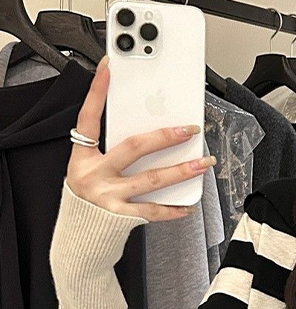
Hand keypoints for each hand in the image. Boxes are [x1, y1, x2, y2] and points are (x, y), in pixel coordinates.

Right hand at [66, 54, 211, 221]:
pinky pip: (153, 210)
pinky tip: (189, 205)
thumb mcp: (89, 170)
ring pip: (151, 179)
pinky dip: (173, 209)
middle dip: (165, 136)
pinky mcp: (120, 217)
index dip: (97, 92)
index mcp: (83, 158)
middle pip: (133, 147)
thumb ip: (111, 152)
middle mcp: (94, 175)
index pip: (88, 118)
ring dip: (182, 170)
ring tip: (204, 163)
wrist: (79, 241)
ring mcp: (107, 196)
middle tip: (190, 130)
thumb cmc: (88, 201)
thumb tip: (150, 136)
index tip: (109, 68)